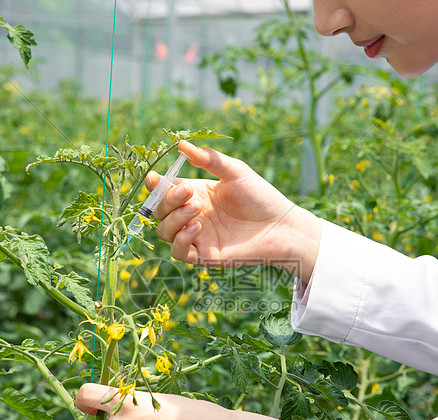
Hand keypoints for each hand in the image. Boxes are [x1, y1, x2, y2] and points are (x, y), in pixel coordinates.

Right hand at [149, 141, 320, 282]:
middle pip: (160, 211)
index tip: (155, 178)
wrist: (282, 225)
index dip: (155, 185)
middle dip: (167, 200)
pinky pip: (178, 252)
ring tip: (196, 210)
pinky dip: (181, 239)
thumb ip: (208, 159)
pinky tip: (197, 228)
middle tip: (188, 193)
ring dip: (174, 219)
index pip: (165, 190)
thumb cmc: (261, 197)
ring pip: (164, 231)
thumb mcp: (234, 171)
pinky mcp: (204, 256)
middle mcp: (192, 215)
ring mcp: (197, 236)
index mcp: (196, 193)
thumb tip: (180, 145)